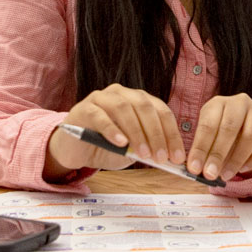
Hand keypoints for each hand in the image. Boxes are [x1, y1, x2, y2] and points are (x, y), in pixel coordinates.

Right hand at [44, 84, 178, 178]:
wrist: (75, 149)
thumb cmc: (106, 147)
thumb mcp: (131, 151)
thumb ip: (146, 150)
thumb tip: (167, 157)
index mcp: (139, 100)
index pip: (161, 112)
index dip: (171, 134)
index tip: (177, 157)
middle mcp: (123, 94)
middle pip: (145, 107)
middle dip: (156, 133)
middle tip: (161, 157)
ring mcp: (102, 98)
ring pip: (124, 108)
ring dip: (137, 132)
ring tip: (143, 154)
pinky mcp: (84, 108)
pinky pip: (100, 116)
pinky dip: (113, 129)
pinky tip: (121, 143)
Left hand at [188, 94, 251, 180]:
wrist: (251, 126)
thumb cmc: (224, 133)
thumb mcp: (210, 137)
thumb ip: (204, 151)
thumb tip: (196, 168)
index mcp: (218, 103)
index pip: (208, 124)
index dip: (200, 147)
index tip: (194, 168)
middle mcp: (240, 102)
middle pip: (229, 127)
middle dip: (218, 154)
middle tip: (210, 174)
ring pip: (250, 135)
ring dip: (237, 159)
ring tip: (226, 175)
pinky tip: (244, 168)